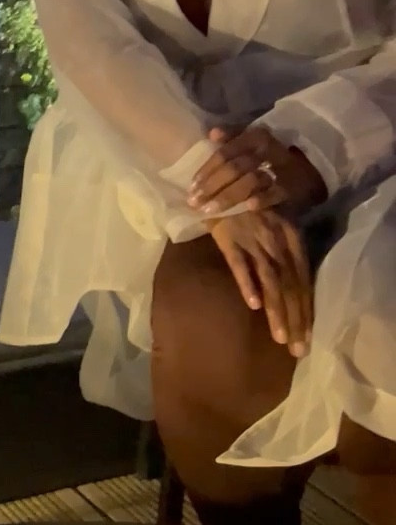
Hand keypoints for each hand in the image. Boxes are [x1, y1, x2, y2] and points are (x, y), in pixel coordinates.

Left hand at [188, 126, 326, 218]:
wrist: (309, 168)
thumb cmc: (272, 155)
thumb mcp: (253, 140)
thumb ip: (232, 136)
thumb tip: (211, 134)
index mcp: (254, 137)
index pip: (225, 153)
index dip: (207, 170)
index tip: (192, 187)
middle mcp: (266, 150)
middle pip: (233, 168)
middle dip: (212, 187)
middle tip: (195, 202)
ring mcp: (280, 168)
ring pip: (249, 181)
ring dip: (228, 197)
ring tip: (210, 211)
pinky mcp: (292, 186)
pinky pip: (274, 193)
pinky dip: (261, 200)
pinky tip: (247, 208)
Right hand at [209, 211, 312, 356]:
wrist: (218, 175)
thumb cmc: (246, 201)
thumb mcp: (272, 225)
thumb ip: (280, 252)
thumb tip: (286, 287)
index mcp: (291, 237)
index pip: (303, 281)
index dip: (305, 311)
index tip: (306, 338)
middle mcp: (277, 240)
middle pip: (291, 285)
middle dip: (295, 320)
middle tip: (297, 350)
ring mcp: (254, 238)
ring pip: (271, 280)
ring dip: (277, 311)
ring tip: (280, 338)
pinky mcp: (229, 236)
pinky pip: (240, 263)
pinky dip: (248, 283)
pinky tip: (253, 304)